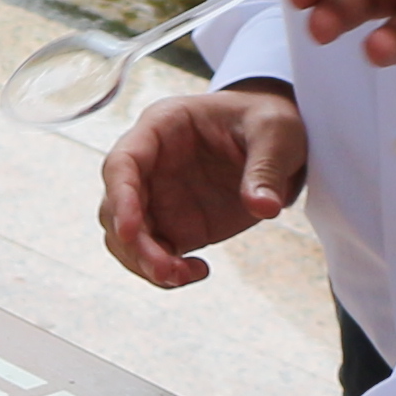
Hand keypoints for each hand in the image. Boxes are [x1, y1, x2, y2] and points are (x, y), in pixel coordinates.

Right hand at [99, 83, 304, 288]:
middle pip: (116, 207)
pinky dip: (168, 271)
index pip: (123, 162)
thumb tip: (264, 208)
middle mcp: (150, 164)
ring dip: (145, 263)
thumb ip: (266, 168)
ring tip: (184, 275)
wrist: (279, 139)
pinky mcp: (176, 225)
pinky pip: (156, 253)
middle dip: (134, 244)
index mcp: (162, 127)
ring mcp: (159, 197)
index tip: (129, 231)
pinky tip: (198, 271)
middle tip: (166, 271)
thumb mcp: (275, 131)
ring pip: (128, 237)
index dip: (120, 197)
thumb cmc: (265, 120)